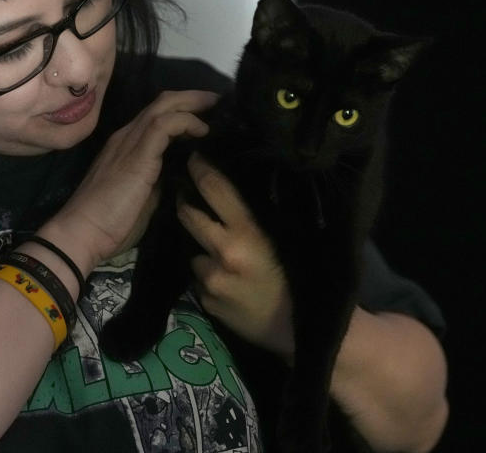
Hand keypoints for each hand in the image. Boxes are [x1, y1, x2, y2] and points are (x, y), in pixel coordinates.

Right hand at [40, 90, 218, 275]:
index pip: (157, 116)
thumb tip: (179, 173)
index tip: (209, 116)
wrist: (82, 233)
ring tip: (216, 109)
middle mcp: (127, 137)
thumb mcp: (143, 197)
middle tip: (218, 103)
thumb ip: (159, 181)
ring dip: (193, 104)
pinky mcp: (137, 154)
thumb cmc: (109, 224)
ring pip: (164, 106)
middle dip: (193, 98)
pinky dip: (186, 121)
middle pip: (163, 103)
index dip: (184, 110)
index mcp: (127, 147)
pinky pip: (164, 124)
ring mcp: (129, 142)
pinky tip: (202, 131)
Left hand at [178, 152, 294, 357]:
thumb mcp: (284, 238)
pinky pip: (199, 281)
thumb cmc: (300, 278)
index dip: (199, 168)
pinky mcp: (206, 301)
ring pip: (194, 252)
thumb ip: (256, 217)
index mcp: (248, 231)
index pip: (214, 188)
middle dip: (185, 204)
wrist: (299, 329)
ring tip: (223, 256)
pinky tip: (227, 283)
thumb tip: (236, 186)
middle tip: (186, 195)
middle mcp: (224, 252)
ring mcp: (212, 279)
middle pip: (188, 215)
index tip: (193, 156)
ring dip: (202, 250)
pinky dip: (208, 278)